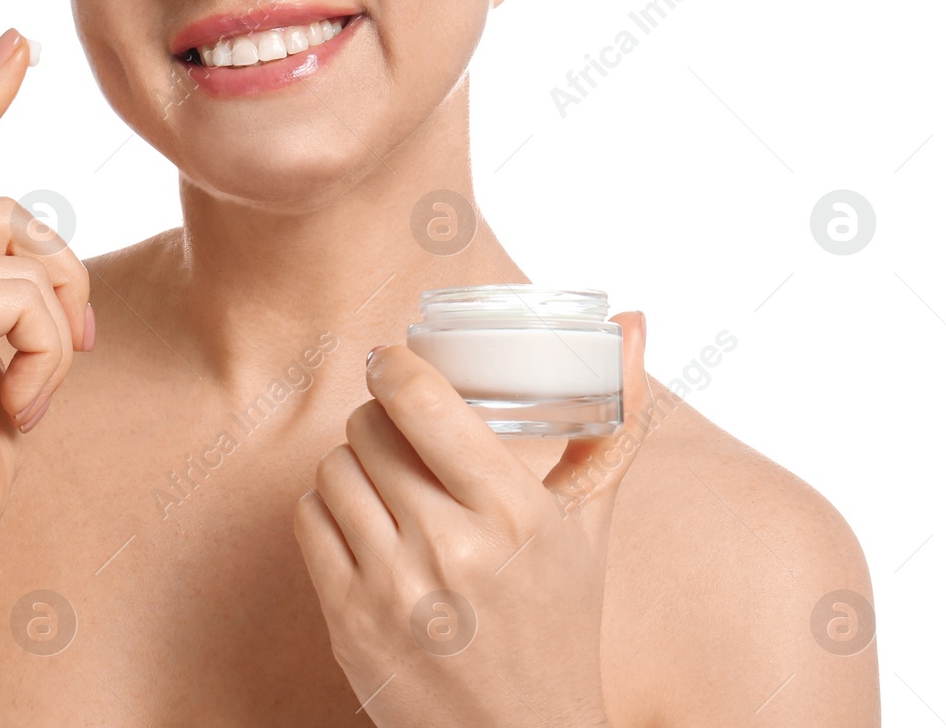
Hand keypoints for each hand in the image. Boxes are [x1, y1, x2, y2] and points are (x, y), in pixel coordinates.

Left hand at [294, 312, 650, 727]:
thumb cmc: (559, 624)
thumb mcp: (589, 527)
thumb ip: (611, 424)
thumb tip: (636, 320)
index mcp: (514, 515)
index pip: (423, 402)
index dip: (395, 366)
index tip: (391, 358)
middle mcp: (452, 549)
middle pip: (370, 430)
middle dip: (378, 419)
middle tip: (395, 429)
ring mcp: (394, 590)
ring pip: (334, 469)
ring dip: (352, 463)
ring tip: (382, 478)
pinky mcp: (349, 624)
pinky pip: (308, 522)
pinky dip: (327, 510)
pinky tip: (360, 521)